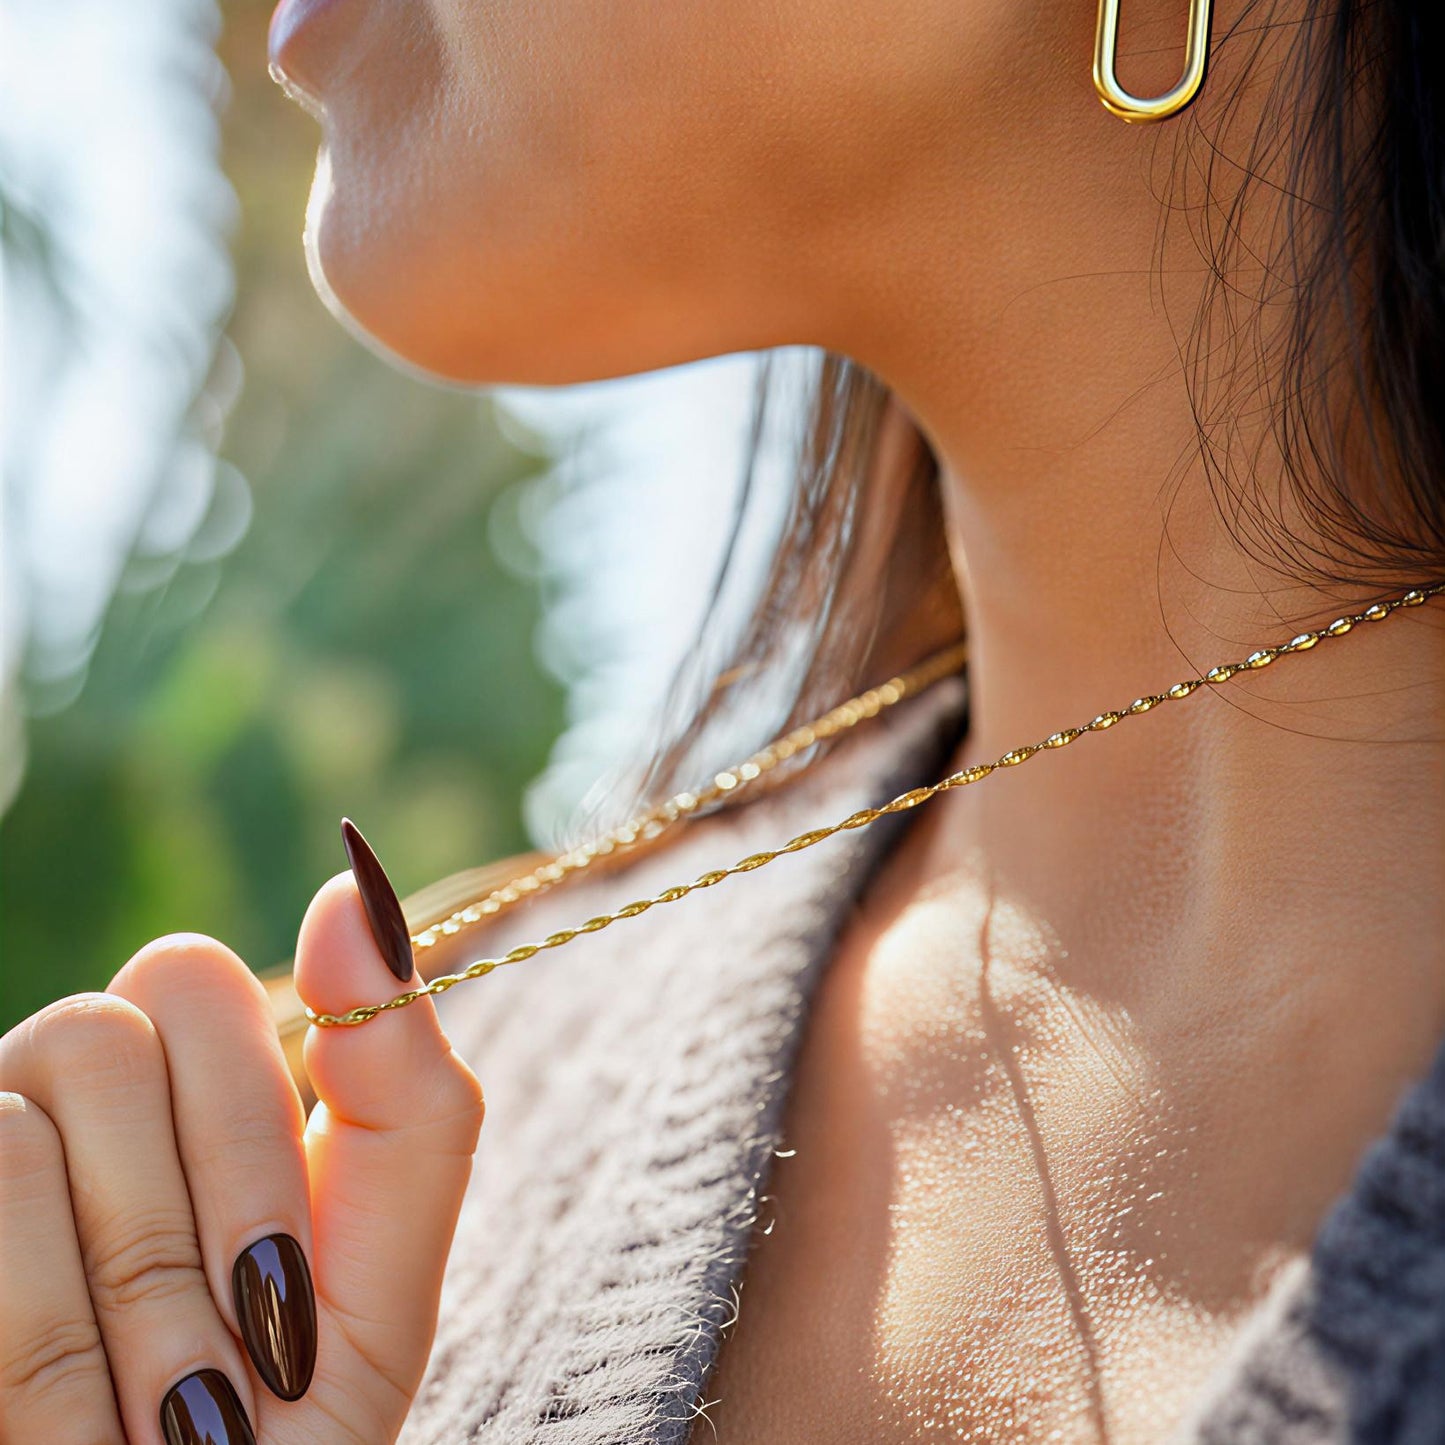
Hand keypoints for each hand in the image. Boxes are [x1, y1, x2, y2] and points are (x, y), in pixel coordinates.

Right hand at [0, 867, 484, 1443]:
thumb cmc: (287, 1426)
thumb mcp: (383, 1266)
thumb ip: (402, 1085)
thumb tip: (351, 881)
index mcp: (179, 1094)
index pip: (185, 975)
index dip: (243, 1124)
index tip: (289, 1273)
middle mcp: (57, 1109)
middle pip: (106, 1030)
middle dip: (201, 1217)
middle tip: (244, 1355)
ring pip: (21, 1126)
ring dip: (129, 1310)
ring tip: (165, 1417)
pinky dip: (45, 1358)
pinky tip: (69, 1432)